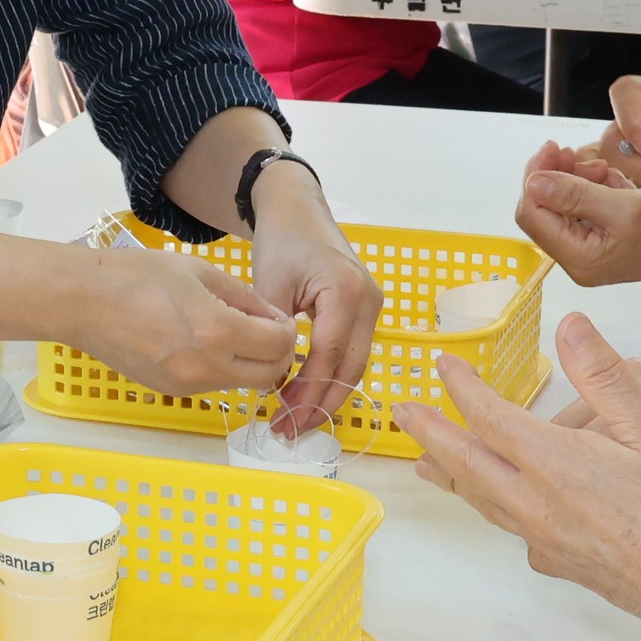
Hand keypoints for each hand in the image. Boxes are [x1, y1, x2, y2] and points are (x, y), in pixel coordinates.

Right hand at [77, 243, 300, 402]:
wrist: (84, 303)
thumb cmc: (137, 276)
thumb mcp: (199, 272)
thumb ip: (243, 296)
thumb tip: (271, 316)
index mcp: (218, 331)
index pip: (279, 345)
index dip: (287, 330)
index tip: (278, 317)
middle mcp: (207, 367)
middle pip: (269, 375)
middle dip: (277, 354)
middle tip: (266, 331)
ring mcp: (187, 385)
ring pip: (242, 384)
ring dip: (251, 364)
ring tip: (233, 334)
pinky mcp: (170, 391)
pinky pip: (213, 385)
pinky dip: (222, 369)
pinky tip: (203, 343)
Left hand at [244, 185, 381, 435]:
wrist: (298, 211)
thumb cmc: (282, 241)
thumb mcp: (268, 283)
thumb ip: (272, 332)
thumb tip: (272, 379)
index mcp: (346, 291)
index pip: (330, 354)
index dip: (307, 391)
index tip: (282, 416)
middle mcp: (369, 302)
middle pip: (351, 368)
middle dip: (321, 404)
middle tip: (289, 430)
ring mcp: (372, 308)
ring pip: (355, 366)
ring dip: (327, 396)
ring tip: (295, 420)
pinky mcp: (364, 313)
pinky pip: (351, 353)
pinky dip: (330, 377)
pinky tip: (305, 395)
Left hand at [397, 320, 640, 630]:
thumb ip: (604, 372)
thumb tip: (571, 324)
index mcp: (553, 461)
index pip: (489, 416)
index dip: (462, 388)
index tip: (442, 366)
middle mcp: (535, 502)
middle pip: (467, 462)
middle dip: (431, 434)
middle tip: (401, 412)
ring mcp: (542, 537)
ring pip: (482, 499)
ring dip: (450, 473)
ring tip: (427, 461)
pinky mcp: (557, 562)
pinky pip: (508, 527)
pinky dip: (488, 506)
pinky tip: (496, 505)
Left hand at [514, 147, 640, 291]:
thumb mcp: (625, 206)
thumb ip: (575, 195)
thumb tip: (533, 183)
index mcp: (579, 257)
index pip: (532, 214)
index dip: (536, 177)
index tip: (553, 147)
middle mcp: (581, 258)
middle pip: (545, 209)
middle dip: (556, 176)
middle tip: (574, 151)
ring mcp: (597, 248)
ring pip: (567, 204)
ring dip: (578, 178)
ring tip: (605, 166)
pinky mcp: (612, 236)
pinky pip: (590, 206)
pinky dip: (597, 186)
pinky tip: (616, 178)